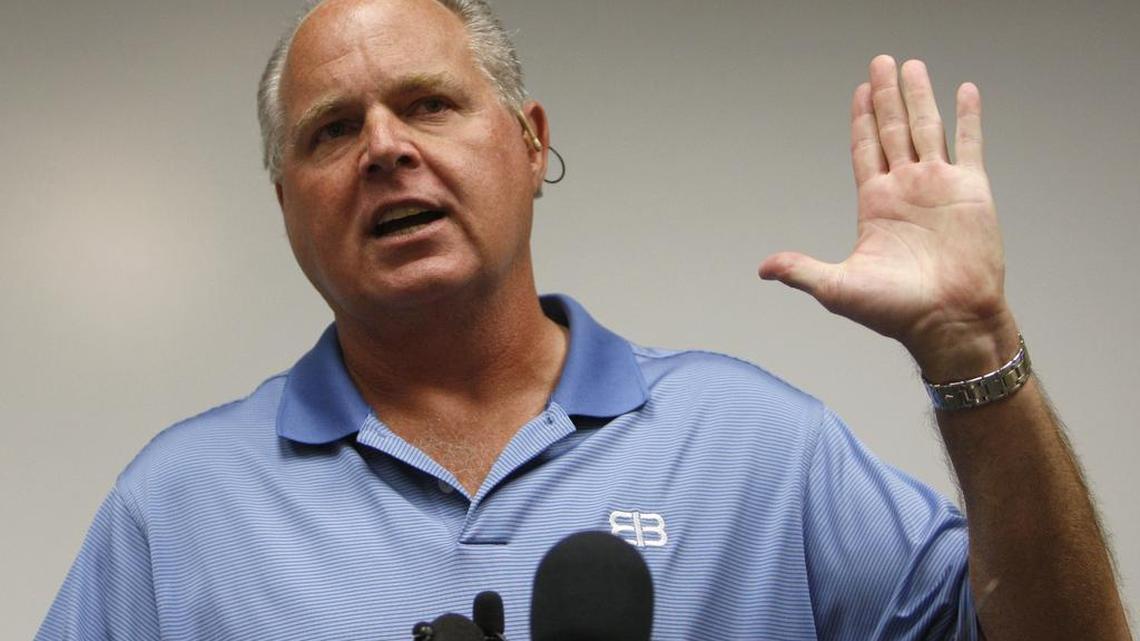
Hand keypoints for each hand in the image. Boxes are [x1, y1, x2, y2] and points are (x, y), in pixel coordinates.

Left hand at [759, 55, 1017, 379]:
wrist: (949, 320)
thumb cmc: (896, 311)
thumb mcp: (837, 288)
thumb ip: (802, 270)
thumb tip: (763, 269)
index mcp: (875, 204)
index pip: (864, 149)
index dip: (861, 120)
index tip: (859, 91)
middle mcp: (906, 189)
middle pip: (893, 130)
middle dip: (886, 96)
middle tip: (881, 62)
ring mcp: (939, 187)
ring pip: (928, 128)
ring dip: (920, 97)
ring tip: (913, 66)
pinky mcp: (972, 191)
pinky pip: (971, 144)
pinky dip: (969, 117)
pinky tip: (965, 91)